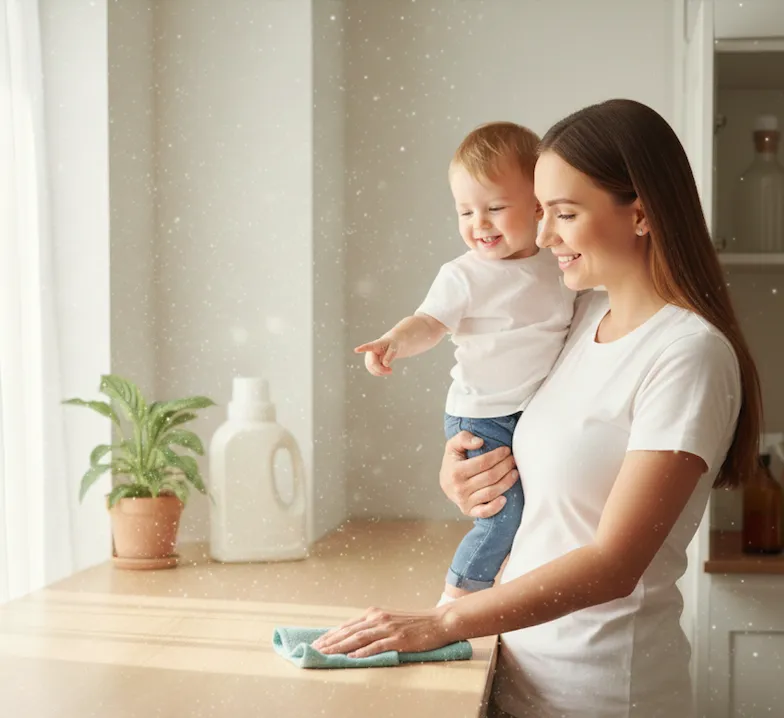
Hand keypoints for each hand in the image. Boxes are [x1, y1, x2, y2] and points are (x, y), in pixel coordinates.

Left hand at [311, 606, 452, 657]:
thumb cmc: (414, 624)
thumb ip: (373, 627)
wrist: (438, 621)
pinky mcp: (398, 639)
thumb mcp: (390, 620)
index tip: (317, 642)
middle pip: (349, 631)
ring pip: (359, 638)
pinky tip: (353, 657)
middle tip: (315, 649)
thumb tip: (353, 639)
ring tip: (327, 653)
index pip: (348, 625)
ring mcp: (388, 628)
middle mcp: (378, 618)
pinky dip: (364, 652)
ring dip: (341, 646)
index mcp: (375, 613)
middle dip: (330, 641)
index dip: (331, 634)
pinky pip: (378, 646)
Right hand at [354, 337, 397, 376]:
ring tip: (389, 370)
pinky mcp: (369, 363)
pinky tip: (385, 371)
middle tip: (390, 371)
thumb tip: (385, 364)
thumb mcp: (394, 348)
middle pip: (372, 363)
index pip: (368, 346)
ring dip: (380, 372)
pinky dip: (379, 373)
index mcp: (376, 345)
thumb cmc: (393, 344)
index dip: (362, 349)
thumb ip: (390, 355)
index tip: (356, 350)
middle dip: (381, 369)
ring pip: (371, 369)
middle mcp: (370, 351)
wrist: (390, 344)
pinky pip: (372, 371)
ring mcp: (369, 357)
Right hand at [440, 431, 517, 518]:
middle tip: (513, 460)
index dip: (497, 456)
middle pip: (490, 477)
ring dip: (507, 482)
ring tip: (515, 473)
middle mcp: (459, 488)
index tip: (506, 450)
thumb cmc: (453, 462)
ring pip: (491, 492)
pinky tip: (505, 498)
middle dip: (505, 467)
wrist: (446, 482)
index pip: (482, 462)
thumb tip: (480, 442)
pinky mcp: (469, 511)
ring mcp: (464, 501)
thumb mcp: (453, 446)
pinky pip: (484, 512)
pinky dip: (496, 507)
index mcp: (455, 471)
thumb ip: (463, 438)